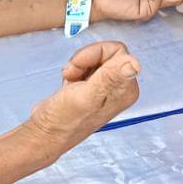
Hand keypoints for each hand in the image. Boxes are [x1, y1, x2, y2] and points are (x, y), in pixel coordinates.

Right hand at [22, 41, 139, 159]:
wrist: (47, 132)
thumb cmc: (64, 119)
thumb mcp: (87, 97)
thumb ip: (110, 79)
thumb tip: (135, 64)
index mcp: (126, 90)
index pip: (118, 51)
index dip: (94, 53)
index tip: (78, 66)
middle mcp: (120, 88)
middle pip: (107, 52)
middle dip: (84, 59)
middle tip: (71, 74)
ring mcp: (108, 87)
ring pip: (96, 57)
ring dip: (78, 65)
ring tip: (70, 81)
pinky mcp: (95, 86)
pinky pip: (88, 65)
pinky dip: (75, 69)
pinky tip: (69, 85)